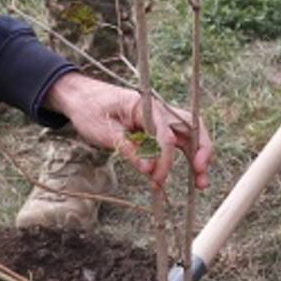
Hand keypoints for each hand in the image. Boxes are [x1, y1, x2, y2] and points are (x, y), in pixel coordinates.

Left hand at [45, 72, 212, 190]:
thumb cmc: (89, 109)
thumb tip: (148, 169)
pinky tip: (190, 174)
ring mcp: (159, 119)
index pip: (165, 133)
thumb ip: (127, 148)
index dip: (165, 158)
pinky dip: (185, 157)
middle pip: (189, 128)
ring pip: (188, 136)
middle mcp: (158, 111)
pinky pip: (176, 142)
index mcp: (146, 105)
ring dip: (197, 157)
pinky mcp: (155, 129)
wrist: (80, 97)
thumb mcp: (103, 131)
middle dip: (199, 151)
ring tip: (201, 183)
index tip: (157, 178)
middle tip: (201, 174)